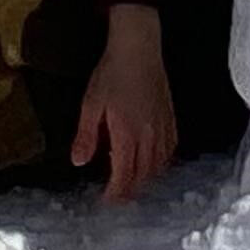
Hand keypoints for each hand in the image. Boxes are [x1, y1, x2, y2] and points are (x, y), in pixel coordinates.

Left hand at [71, 4, 177, 202]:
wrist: (139, 48)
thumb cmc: (112, 73)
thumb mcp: (91, 104)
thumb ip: (86, 136)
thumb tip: (79, 162)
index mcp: (126, 134)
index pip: (124, 174)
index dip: (116, 192)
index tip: (107, 201)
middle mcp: (148, 136)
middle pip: (143, 175)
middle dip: (131, 190)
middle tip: (118, 197)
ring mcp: (162, 127)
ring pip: (159, 165)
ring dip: (146, 179)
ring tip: (134, 184)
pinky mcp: (170, 118)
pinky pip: (170, 150)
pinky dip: (162, 163)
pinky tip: (155, 163)